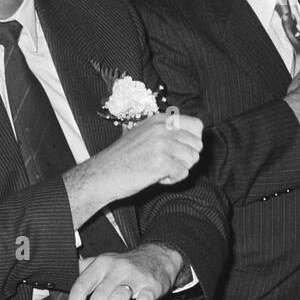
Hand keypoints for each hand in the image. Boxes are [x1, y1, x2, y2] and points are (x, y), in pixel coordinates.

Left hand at [62, 243, 182, 299]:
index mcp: (100, 264)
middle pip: (98, 296)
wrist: (158, 257)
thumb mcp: (102, 262)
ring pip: (118, 298)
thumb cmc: (124, 266)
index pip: (81, 286)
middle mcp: (116, 269)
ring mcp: (135, 277)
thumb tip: (59, 288)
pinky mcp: (152, 286)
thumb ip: (82, 272)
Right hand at [67, 113, 202, 222]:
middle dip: (186, 158)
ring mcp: (161, 144)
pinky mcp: (160, 162)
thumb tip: (193, 137)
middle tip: (167, 163)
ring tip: (159, 169)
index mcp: (159, 119)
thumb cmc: (121, 158)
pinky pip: (183, 173)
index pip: (197, 125)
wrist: (102, 175)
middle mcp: (161, 128)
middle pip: (197, 144)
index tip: (178, 150)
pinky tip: (156, 177)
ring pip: (192, 159)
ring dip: (179, 169)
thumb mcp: (143, 134)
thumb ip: (165, 132)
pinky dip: (172, 179)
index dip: (192, 141)